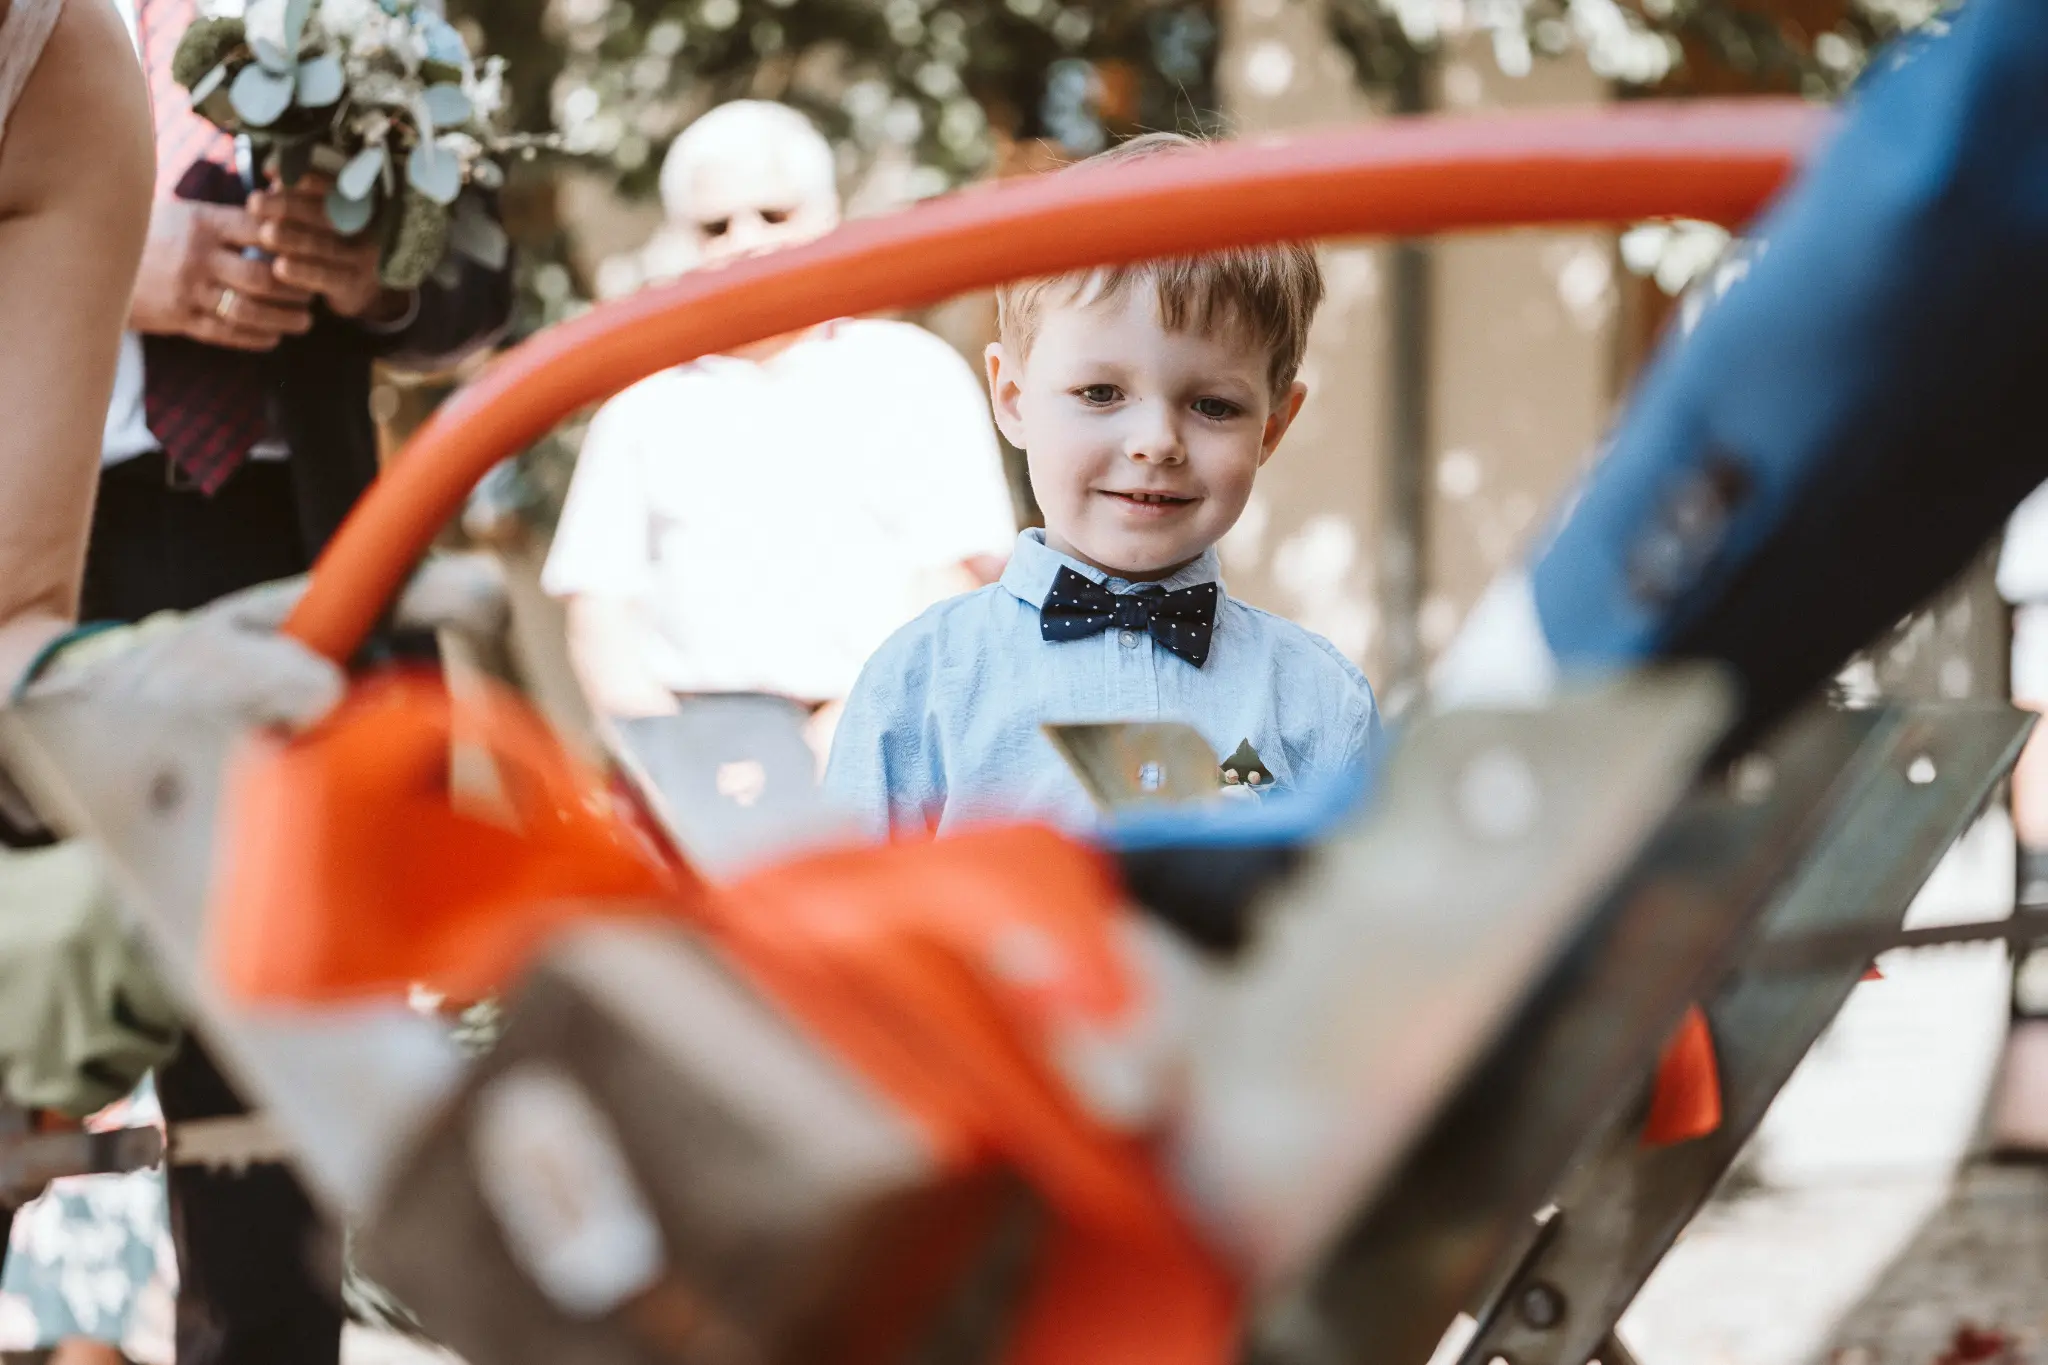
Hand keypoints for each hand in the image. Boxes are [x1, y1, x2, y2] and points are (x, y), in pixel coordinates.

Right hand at [130, 197, 314, 351]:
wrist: (96, 260)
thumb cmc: (152, 235)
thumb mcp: (185, 216)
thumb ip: (228, 222)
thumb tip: (278, 217)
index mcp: (203, 223)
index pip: (260, 231)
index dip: (292, 244)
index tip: (313, 253)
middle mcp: (198, 257)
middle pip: (261, 277)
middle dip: (295, 290)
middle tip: (314, 294)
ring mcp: (189, 290)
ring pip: (247, 310)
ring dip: (283, 319)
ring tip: (303, 321)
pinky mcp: (180, 318)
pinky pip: (225, 333)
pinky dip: (255, 337)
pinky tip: (274, 337)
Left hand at [248, 176, 410, 323]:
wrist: (356, 286)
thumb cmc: (327, 242)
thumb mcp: (314, 216)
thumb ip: (297, 195)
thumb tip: (273, 172)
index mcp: (355, 203)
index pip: (330, 184)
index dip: (300, 176)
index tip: (269, 171)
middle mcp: (364, 228)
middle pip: (325, 213)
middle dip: (288, 205)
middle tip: (254, 202)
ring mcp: (362, 258)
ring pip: (325, 245)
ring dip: (293, 238)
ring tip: (265, 233)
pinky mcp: (354, 286)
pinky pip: (328, 277)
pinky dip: (304, 272)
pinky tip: (279, 267)